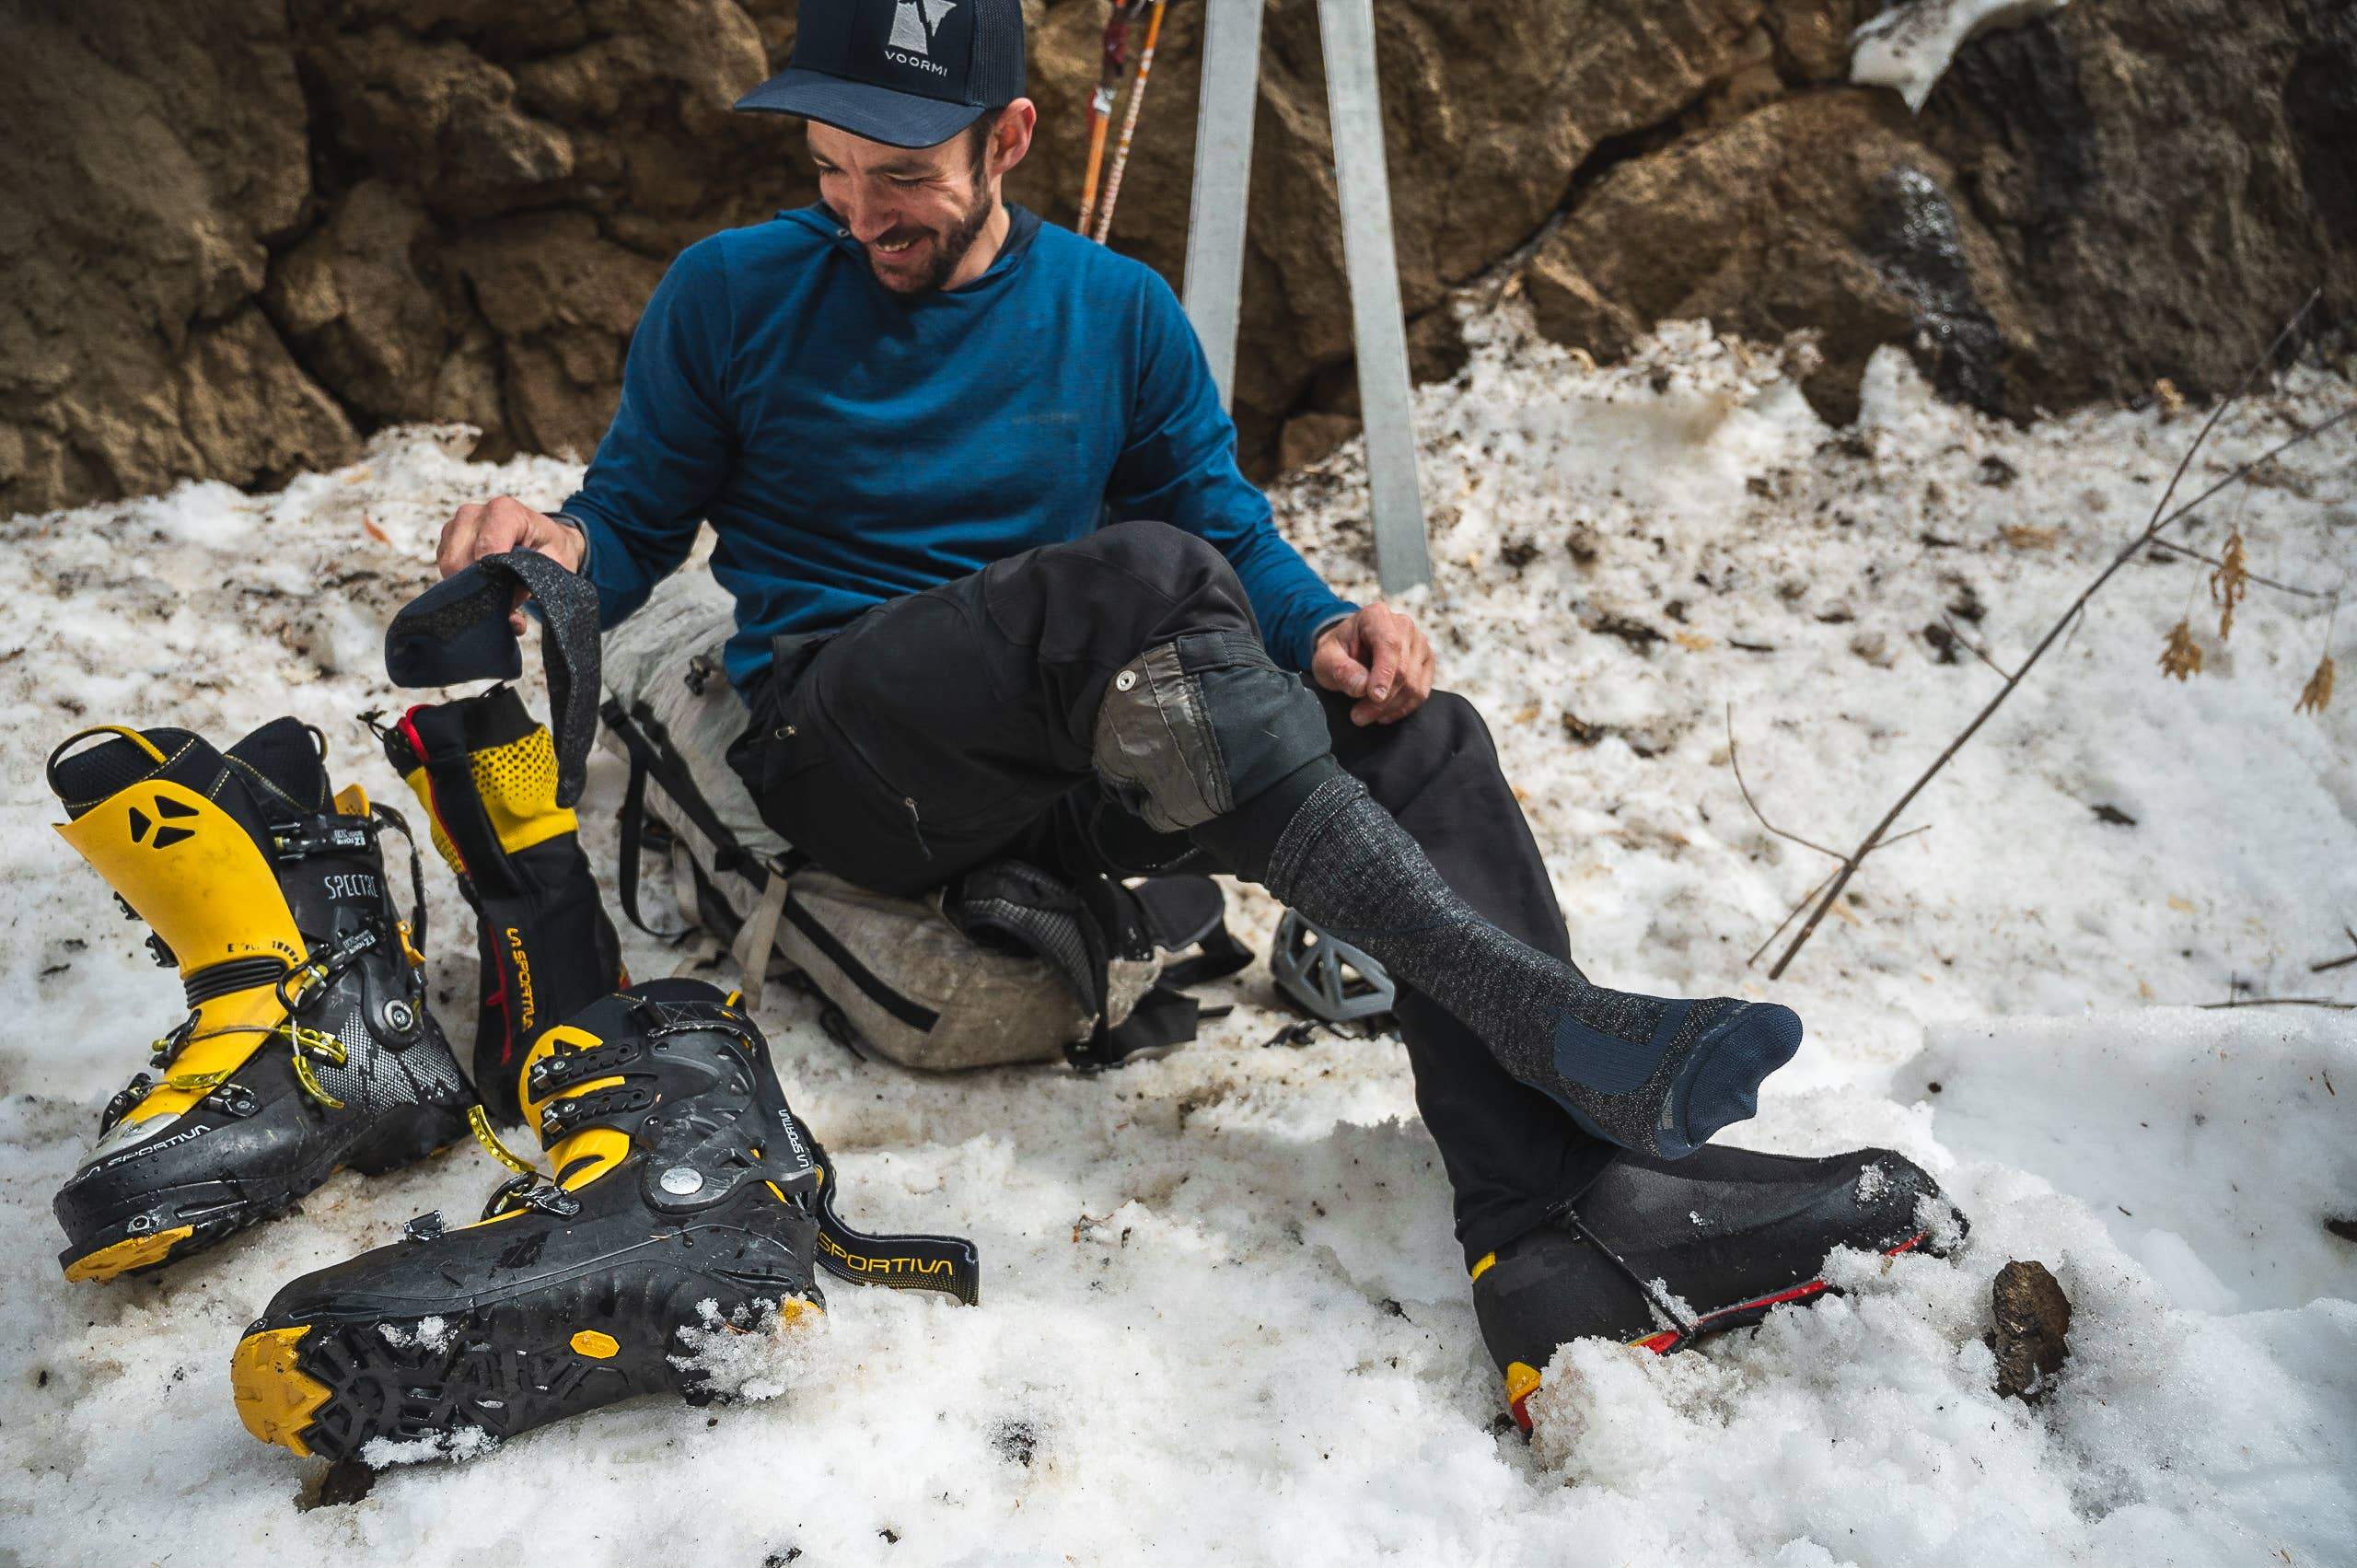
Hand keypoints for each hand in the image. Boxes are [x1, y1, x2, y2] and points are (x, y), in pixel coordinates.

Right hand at [435, 495, 585, 632]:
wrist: (545, 539)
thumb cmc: (550, 551)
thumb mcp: (552, 568)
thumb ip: (531, 589)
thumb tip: (511, 621)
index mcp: (504, 511)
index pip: (485, 547)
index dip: (491, 577)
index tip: (505, 596)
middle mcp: (475, 513)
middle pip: (458, 560)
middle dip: (479, 585)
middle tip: (501, 598)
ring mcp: (458, 523)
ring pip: (447, 565)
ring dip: (470, 584)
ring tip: (495, 586)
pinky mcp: (448, 537)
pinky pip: (444, 566)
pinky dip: (462, 579)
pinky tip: (484, 579)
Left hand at [1311, 604, 1435, 725]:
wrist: (1348, 651)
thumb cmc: (1337, 653)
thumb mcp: (1326, 659)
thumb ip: (1340, 670)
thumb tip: (1363, 687)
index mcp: (1377, 616)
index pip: (1389, 645)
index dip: (1384, 673)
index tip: (1374, 697)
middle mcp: (1404, 625)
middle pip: (1403, 669)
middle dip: (1382, 699)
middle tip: (1358, 716)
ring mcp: (1419, 643)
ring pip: (1414, 684)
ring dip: (1390, 707)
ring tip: (1365, 715)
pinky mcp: (1426, 662)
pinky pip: (1421, 692)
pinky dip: (1402, 708)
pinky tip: (1383, 714)